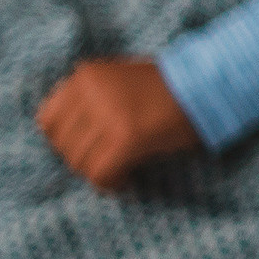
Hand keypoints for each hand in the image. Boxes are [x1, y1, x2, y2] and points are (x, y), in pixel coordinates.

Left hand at [36, 57, 201, 189]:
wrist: (210, 86)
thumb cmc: (169, 88)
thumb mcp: (120, 81)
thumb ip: (90, 100)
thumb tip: (67, 139)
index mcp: (86, 75)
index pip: (48, 121)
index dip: (67, 142)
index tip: (90, 148)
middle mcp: (91, 91)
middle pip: (64, 146)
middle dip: (85, 160)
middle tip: (110, 162)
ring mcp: (108, 113)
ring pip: (81, 163)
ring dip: (100, 173)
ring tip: (123, 170)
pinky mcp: (127, 136)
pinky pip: (101, 174)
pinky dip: (112, 183)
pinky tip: (128, 179)